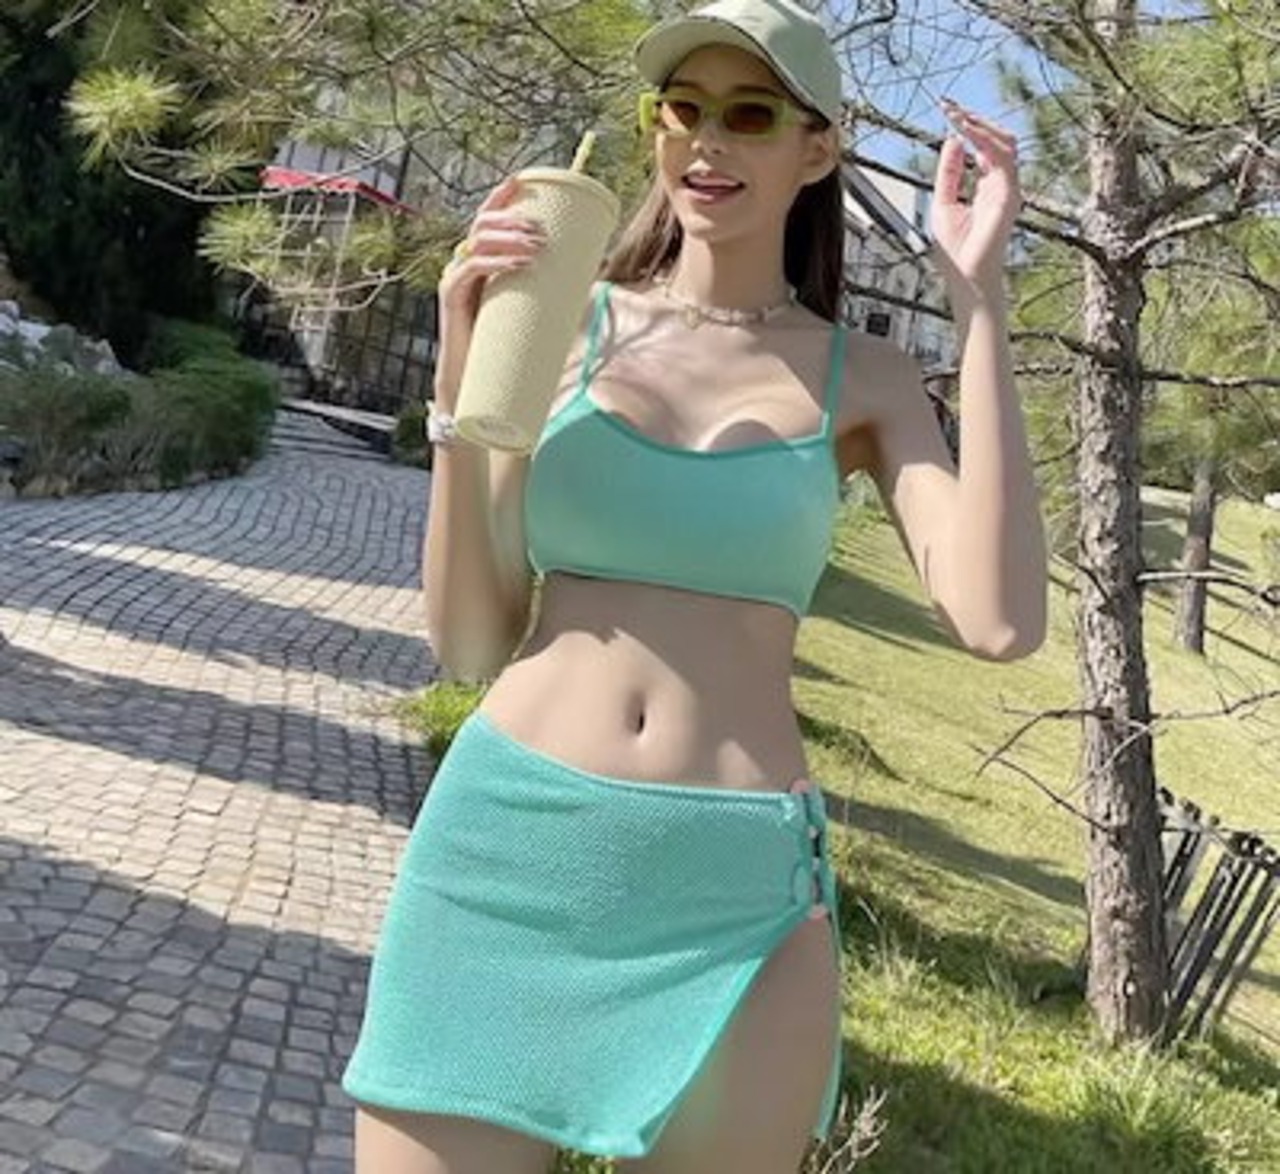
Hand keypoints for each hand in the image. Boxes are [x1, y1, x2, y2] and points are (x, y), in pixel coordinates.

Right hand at [435, 176, 545, 398]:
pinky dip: (497, 263)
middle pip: (483, 224)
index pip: (487, 219)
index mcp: (480, 261)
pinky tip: (521, 264)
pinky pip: (471, 269)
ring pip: (478, 242)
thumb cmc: (504, 345)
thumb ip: (545, 292)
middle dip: (513, 219)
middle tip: (542, 230)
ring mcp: (455, 278)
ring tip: (538, 246)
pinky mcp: (451, 297)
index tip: (522, 181)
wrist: (475, 379)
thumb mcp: (527, 311)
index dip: (501, 198)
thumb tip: (587, 279)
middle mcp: (463, 263)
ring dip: (509, 238)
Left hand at [928, 100, 1021, 295]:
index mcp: (986, 185)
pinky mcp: (1009, 193)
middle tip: (950, 107)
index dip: (967, 128)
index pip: (983, 147)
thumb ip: (949, 173)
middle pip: (996, 139)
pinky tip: (966, 131)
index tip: (948, 110)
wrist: (966, 275)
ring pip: (1004, 142)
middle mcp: (1001, 183)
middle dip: (974, 121)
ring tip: (957, 115)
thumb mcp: (943, 202)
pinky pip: (1001, 157)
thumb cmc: (957, 248)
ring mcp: (1008, 187)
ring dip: (980, 126)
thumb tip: (952, 141)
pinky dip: (984, 140)